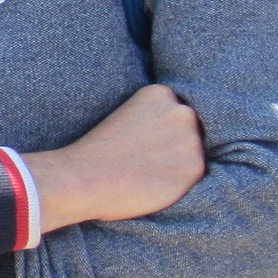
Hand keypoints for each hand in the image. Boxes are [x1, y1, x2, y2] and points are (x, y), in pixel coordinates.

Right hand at [24, 83, 203, 230]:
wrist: (81, 178)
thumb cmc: (94, 152)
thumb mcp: (123, 117)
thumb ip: (152, 118)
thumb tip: (171, 137)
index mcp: (160, 93)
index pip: (175, 111)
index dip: (160, 131)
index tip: (141, 142)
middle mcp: (181, 111)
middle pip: (190, 130)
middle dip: (174, 144)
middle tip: (145, 160)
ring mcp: (191, 139)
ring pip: (193, 154)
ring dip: (177, 165)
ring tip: (146, 173)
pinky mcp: (195, 168)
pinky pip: (194, 176)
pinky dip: (177, 183)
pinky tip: (152, 184)